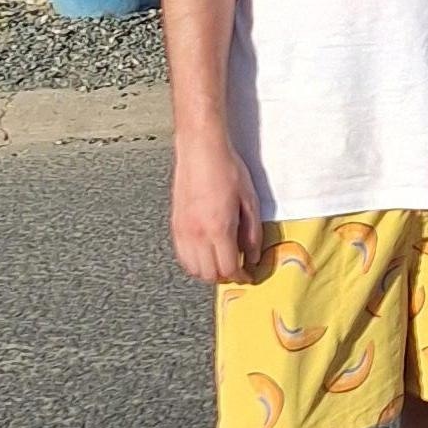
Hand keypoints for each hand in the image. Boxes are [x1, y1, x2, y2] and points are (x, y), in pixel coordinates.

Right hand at [171, 138, 264, 284]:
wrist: (201, 151)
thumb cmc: (227, 170)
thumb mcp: (250, 201)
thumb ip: (252, 233)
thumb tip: (253, 256)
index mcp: (219, 228)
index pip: (228, 268)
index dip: (241, 276)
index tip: (249, 275)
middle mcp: (197, 234)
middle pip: (209, 274)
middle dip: (225, 277)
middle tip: (237, 270)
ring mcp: (183, 230)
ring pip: (193, 269)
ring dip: (208, 272)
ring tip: (222, 264)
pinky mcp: (175, 224)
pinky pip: (182, 256)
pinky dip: (193, 263)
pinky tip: (204, 255)